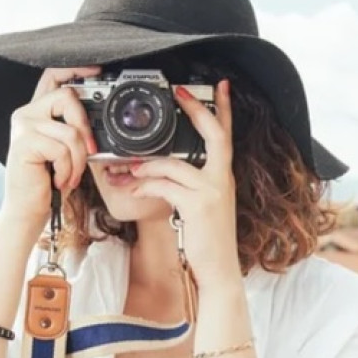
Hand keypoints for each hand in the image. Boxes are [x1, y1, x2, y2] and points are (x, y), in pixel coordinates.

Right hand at [0, 67, 100, 233]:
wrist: (28, 208)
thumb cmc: (48, 181)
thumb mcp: (66, 151)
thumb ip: (75, 130)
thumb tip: (100, 122)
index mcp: (37, 112)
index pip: (53, 77)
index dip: (75, 69)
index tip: (97, 70)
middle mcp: (26, 113)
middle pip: (67, 97)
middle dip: (85, 127)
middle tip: (88, 152)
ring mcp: (23, 126)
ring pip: (70, 132)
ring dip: (78, 160)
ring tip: (69, 175)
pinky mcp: (24, 142)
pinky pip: (62, 150)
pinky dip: (68, 170)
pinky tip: (57, 179)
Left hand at [129, 80, 239, 288]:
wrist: (218, 271)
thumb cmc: (208, 241)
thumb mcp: (203, 207)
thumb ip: (189, 185)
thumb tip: (160, 170)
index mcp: (224, 177)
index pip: (227, 136)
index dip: (224, 109)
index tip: (220, 87)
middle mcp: (223, 180)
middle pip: (214, 135)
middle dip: (197, 110)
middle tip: (180, 92)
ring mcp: (213, 191)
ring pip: (175, 164)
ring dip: (148, 165)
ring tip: (130, 169)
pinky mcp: (198, 205)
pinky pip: (165, 185)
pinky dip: (145, 184)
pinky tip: (133, 188)